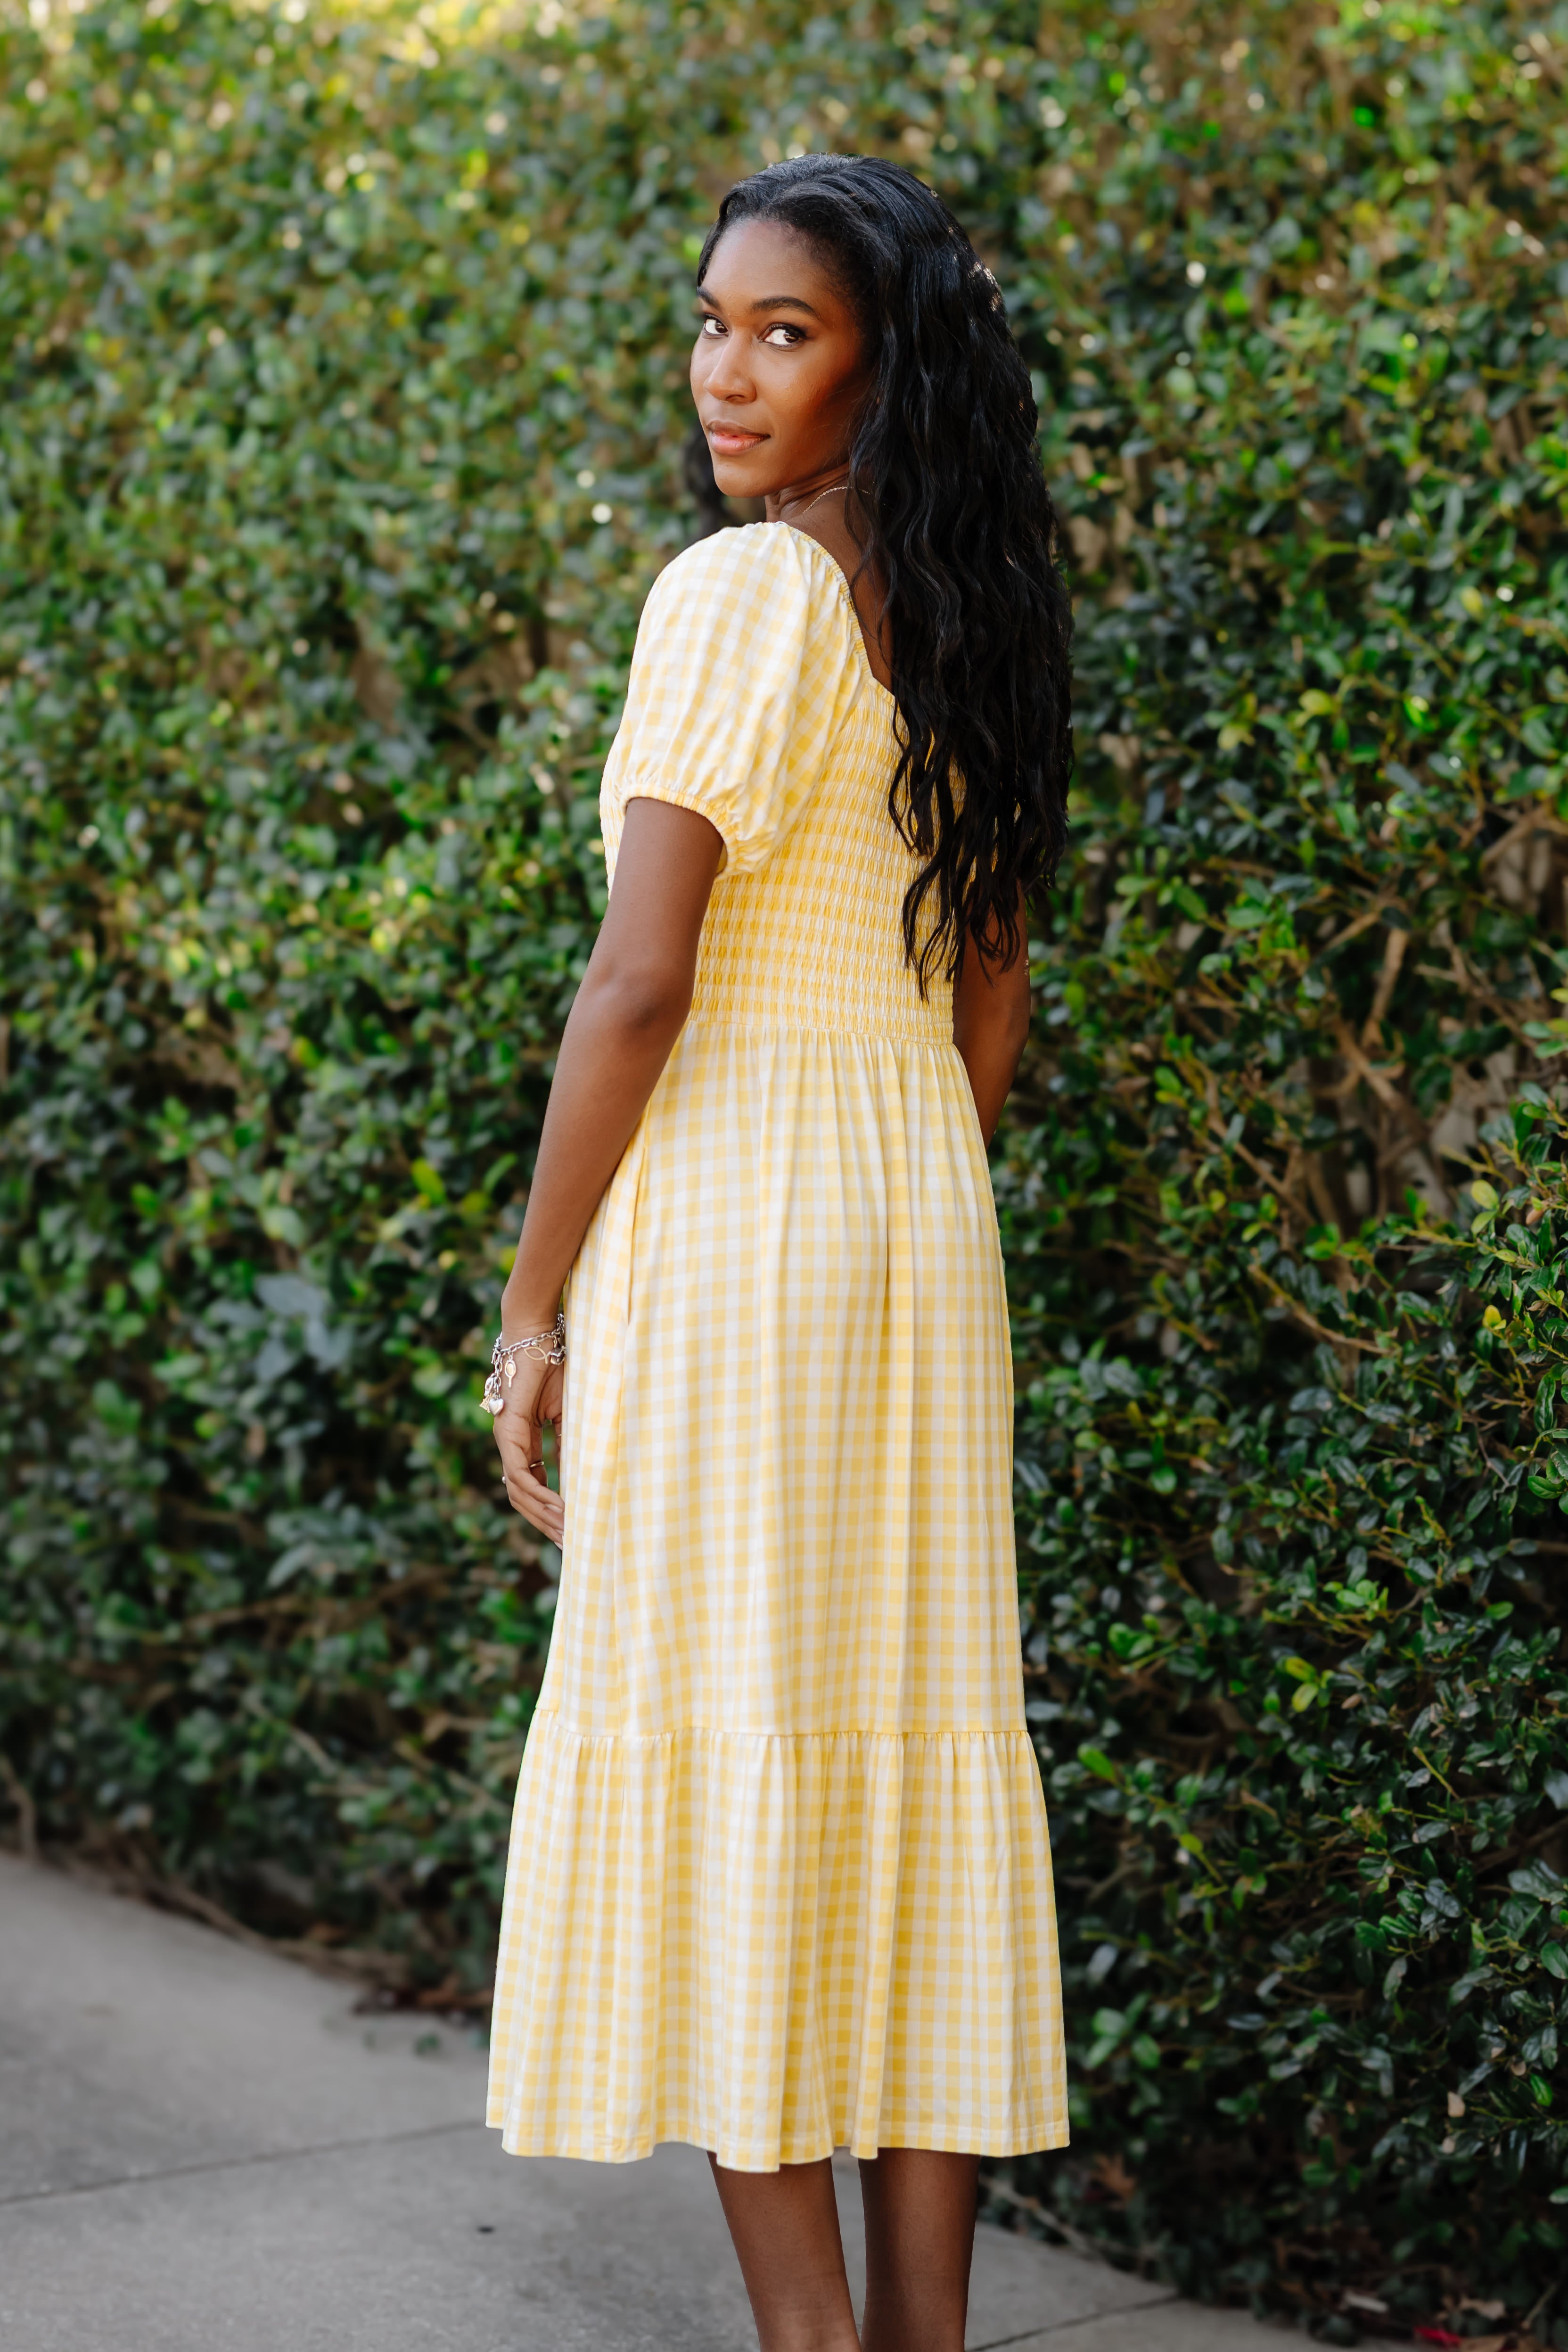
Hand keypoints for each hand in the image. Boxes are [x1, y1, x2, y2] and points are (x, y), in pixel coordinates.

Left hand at [489, 1349, 565, 1546]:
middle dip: (545, 1523)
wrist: (537, 1340)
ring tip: (567, 1532)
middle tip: (568, 1544)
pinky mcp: (508, 1434)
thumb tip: (580, 1475)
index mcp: (522, 1442)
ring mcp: (506, 1441)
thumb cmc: (552, 1369)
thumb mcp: (566, 1415)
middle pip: (522, 1497)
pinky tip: (559, 1508)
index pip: (532, 1486)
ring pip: (519, 1492)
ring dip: (543, 1515)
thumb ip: (567, 1445)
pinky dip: (540, 1494)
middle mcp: (510, 1446)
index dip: (548, 1510)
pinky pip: (521, 1475)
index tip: (569, 1528)